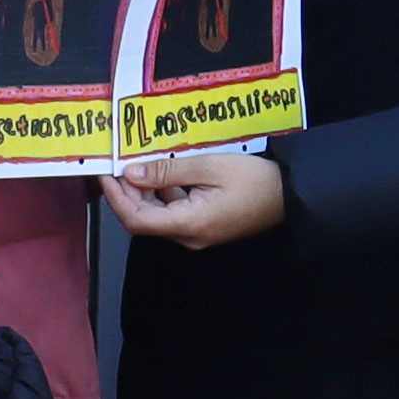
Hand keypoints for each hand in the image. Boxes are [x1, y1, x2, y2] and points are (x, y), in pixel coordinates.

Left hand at [106, 148, 290, 248]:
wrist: (292, 196)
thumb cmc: (254, 179)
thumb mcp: (208, 167)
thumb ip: (167, 172)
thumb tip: (131, 173)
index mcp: (188, 224)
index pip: (136, 219)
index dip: (115, 197)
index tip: (105, 172)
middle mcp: (189, 236)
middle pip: (144, 219)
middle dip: (126, 192)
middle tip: (118, 162)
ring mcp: (197, 233)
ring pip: (158, 215)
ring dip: (144, 191)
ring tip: (136, 162)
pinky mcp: (205, 226)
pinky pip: (175, 212)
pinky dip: (163, 193)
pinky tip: (162, 171)